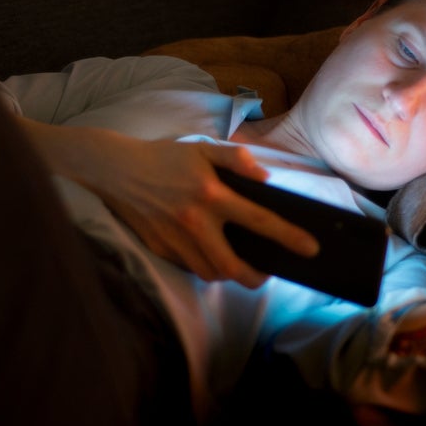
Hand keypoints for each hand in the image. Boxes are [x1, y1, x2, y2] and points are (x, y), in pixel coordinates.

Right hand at [21, 118, 319, 285]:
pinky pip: (188, 266)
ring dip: (229, 274)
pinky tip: (209, 255)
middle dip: (254, 277)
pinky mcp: (159, 248)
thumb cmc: (164, 157)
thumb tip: (265, 179)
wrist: (114, 169)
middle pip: (232, 266)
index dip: (288, 237)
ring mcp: (174, 239)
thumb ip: (236, 159)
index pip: (259, 220)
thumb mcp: (202, 148)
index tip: (310, 249)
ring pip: (210, 272)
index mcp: (211, 194)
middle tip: (265, 274)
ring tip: (238, 265)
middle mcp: (194, 222)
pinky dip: (203, 266)